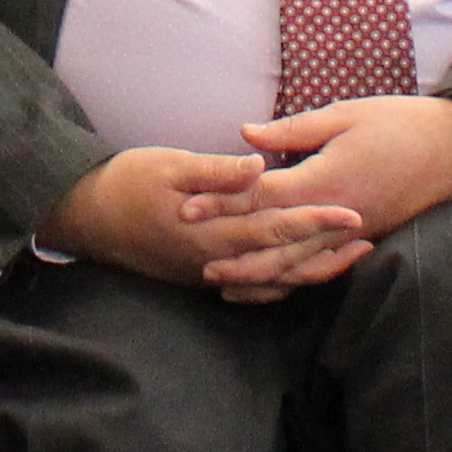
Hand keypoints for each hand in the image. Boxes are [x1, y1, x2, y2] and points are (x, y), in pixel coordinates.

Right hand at [38, 145, 360, 295]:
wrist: (85, 218)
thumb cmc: (125, 182)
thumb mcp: (168, 164)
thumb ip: (216, 171)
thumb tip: (258, 168)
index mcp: (209, 230)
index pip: (274, 228)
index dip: (315, 221)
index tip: (351, 213)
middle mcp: (214, 260)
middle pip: (282, 260)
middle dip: (326, 248)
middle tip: (366, 235)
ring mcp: (208, 273)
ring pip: (271, 279)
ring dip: (312, 268)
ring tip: (348, 256)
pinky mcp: (201, 276)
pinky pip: (251, 287)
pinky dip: (282, 282)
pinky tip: (302, 272)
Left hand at [176, 96, 451, 301]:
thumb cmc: (400, 122)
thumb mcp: (344, 116)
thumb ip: (292, 132)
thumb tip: (245, 135)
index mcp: (325, 180)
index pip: (262, 198)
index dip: (222, 202)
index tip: (187, 206)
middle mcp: (336, 216)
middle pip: (273, 241)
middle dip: (231, 248)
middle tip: (191, 253)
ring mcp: (352, 234)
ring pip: (297, 264)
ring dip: (257, 273)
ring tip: (220, 280)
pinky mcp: (365, 240)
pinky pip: (322, 267)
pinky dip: (293, 278)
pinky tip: (271, 284)